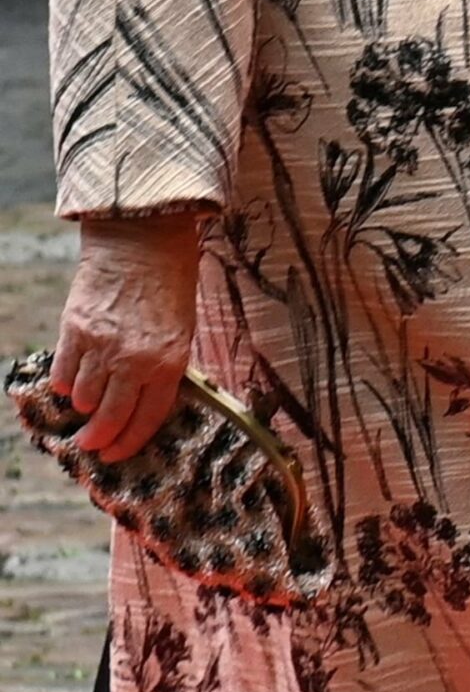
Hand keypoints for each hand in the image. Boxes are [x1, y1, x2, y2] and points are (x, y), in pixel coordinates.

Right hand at [52, 214, 202, 462]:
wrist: (143, 237)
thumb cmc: (170, 281)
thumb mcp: (183, 328)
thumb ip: (164, 366)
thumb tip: (143, 400)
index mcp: (169, 361)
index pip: (147, 418)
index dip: (130, 442)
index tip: (117, 454)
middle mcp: (135, 360)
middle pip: (111, 418)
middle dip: (99, 439)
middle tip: (91, 445)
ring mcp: (102, 346)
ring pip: (84, 399)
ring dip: (84, 406)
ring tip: (88, 401)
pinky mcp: (75, 330)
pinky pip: (64, 373)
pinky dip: (66, 383)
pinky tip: (72, 379)